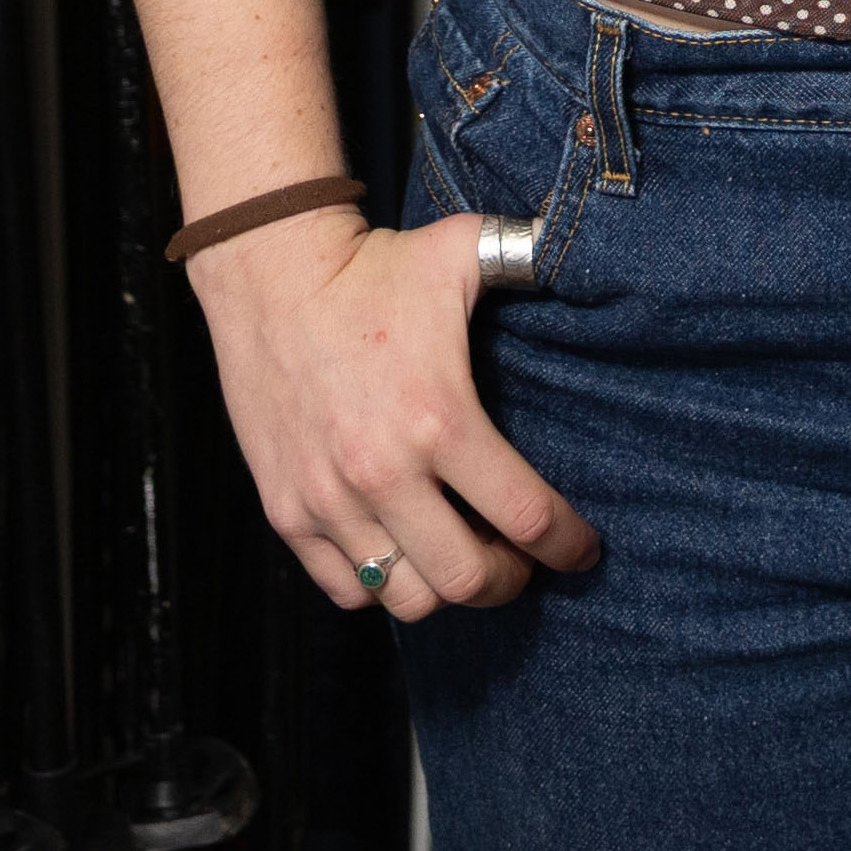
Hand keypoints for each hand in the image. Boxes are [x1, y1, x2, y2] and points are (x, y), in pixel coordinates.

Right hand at [186, 208, 600, 619]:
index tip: (582, 550)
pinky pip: (347, 588)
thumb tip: (577, 253)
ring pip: (408, 599)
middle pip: (469, 580)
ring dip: (446, 589)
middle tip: (521, 559)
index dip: (568, 545)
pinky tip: (402, 552)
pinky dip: (382, 586)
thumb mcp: (463, 251)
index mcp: (440, 418)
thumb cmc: (374, 267)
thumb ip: (528, 256)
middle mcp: (384, 473)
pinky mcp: (286, 511)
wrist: (268, 275)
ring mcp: (329, 500)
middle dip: (510, 580)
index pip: (526, 517)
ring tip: (460, 556)